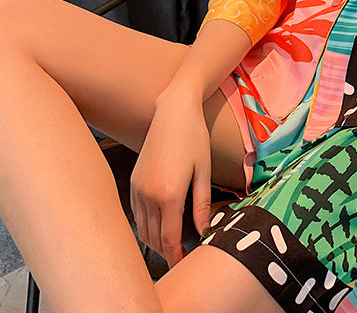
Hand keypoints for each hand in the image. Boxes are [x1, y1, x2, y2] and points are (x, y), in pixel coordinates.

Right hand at [130, 89, 212, 267]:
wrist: (173, 112)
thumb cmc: (193, 137)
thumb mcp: (203, 171)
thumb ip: (201, 204)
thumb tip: (204, 230)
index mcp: (169, 194)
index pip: (169, 237)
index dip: (176, 255)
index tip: (183, 263)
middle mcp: (149, 195)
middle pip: (153, 237)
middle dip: (166, 252)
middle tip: (179, 258)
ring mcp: (138, 188)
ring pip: (142, 228)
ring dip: (154, 241)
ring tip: (170, 246)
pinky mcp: (134, 182)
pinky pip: (136, 213)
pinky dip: (145, 225)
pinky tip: (156, 225)